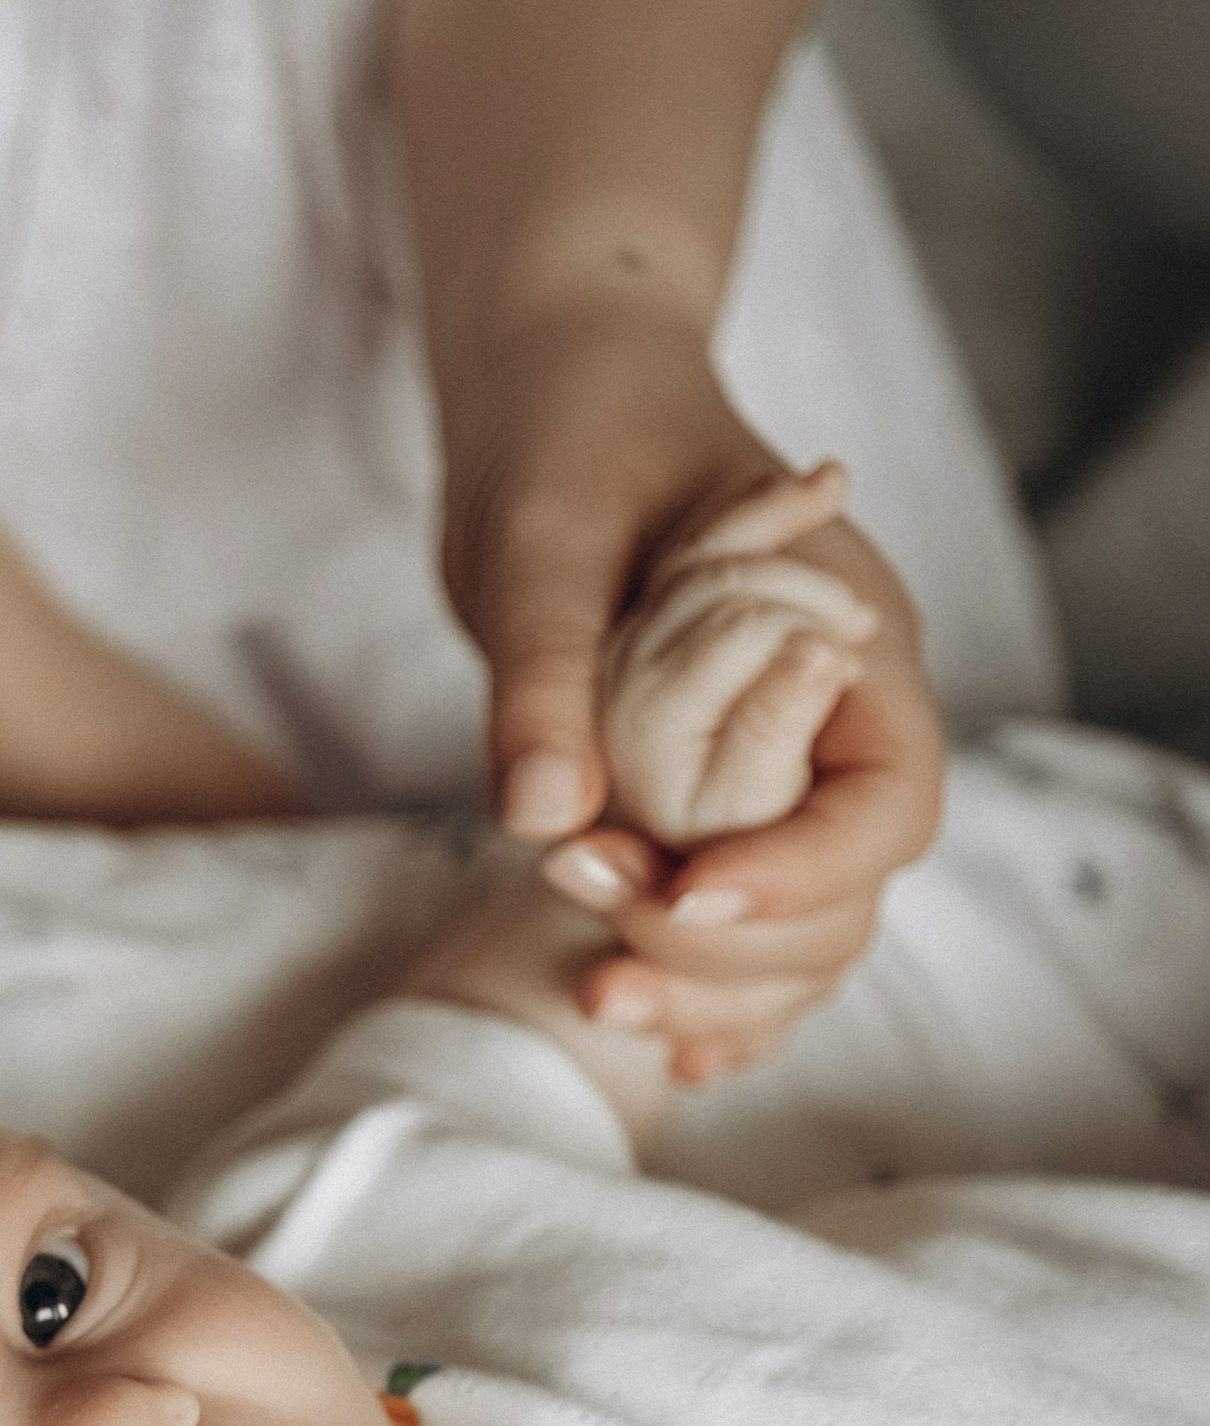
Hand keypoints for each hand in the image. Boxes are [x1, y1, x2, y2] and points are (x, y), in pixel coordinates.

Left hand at [440, 298, 943, 1084]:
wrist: (562, 403)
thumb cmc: (576, 435)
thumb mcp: (547, 535)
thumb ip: (550, 669)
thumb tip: (540, 816)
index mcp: (847, 646)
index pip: (884, 807)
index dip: (802, 874)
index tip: (688, 892)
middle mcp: (832, 732)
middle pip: (845, 906)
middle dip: (726, 941)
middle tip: (582, 882)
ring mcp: (779, 784)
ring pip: (797, 946)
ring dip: (701, 987)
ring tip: (591, 981)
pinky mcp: (712, 816)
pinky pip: (740, 942)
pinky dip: (698, 998)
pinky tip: (630, 1022)